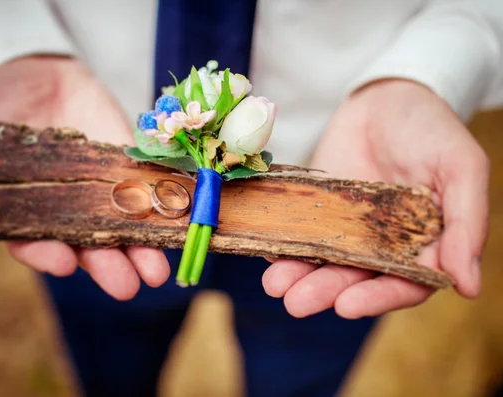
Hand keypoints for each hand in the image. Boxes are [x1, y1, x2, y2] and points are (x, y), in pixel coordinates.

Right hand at [0, 56, 169, 298]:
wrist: (41, 76)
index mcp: (26, 211)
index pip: (33, 241)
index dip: (47, 253)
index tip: (63, 263)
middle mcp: (66, 211)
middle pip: (87, 245)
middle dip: (107, 265)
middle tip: (126, 287)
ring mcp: (100, 193)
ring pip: (122, 228)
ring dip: (141, 250)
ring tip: (158, 271)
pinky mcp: (129, 172)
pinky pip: (149, 192)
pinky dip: (164, 208)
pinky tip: (180, 223)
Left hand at [262, 79, 489, 318]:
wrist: (384, 96)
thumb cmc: (431, 128)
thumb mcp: (459, 166)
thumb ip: (466, 222)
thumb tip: (469, 286)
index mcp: (424, 243)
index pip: (403, 283)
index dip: (376, 297)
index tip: (346, 306)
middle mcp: (384, 244)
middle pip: (355, 278)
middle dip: (325, 291)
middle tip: (296, 303)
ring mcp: (348, 228)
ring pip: (323, 261)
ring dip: (299, 276)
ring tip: (275, 286)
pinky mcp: (319, 210)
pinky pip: (301, 233)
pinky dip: (284, 245)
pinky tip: (266, 253)